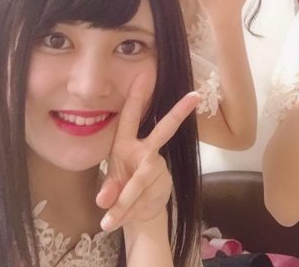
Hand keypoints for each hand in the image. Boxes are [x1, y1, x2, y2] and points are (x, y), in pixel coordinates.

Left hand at [96, 75, 198, 231]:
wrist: (139, 213)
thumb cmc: (120, 188)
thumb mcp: (109, 187)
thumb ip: (109, 190)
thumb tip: (104, 199)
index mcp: (125, 144)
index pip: (131, 116)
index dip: (138, 97)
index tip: (145, 75)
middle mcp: (144, 150)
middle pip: (164, 129)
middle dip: (178, 113)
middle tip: (194, 96)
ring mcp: (156, 165)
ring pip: (141, 180)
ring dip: (124, 203)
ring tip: (107, 223)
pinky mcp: (162, 182)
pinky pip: (143, 197)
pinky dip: (128, 212)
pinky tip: (119, 220)